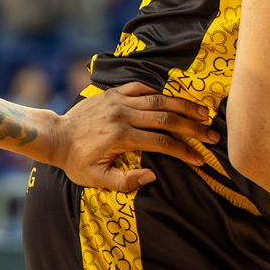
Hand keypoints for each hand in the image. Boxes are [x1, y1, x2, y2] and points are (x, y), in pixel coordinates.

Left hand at [50, 81, 218, 190]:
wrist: (56, 137)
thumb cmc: (76, 162)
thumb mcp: (97, 179)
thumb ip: (125, 182)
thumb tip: (153, 175)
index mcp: (121, 137)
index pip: (162, 143)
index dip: (184, 151)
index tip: (200, 159)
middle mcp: (122, 115)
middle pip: (166, 119)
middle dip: (192, 127)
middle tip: (213, 134)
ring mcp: (118, 100)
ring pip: (158, 100)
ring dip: (183, 106)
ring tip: (204, 112)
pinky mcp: (113, 93)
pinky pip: (141, 87)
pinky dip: (159, 92)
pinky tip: (174, 98)